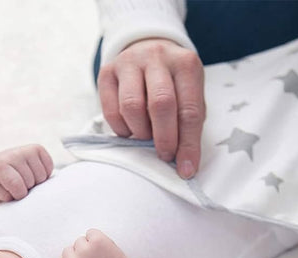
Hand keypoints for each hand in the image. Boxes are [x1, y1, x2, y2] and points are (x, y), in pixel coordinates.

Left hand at [0, 144, 52, 201]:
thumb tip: (25, 194)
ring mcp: (27, 150)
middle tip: (19, 185)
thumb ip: (9, 197)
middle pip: (32, 181)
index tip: (13, 193)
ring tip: (26, 179)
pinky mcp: (38, 149)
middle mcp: (14, 154)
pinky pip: (49, 167)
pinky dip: (45, 173)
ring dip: (37, 182)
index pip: (17, 186)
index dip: (19, 195)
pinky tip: (34, 172)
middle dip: (28, 188)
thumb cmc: (0, 185)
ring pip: (42, 176)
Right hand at [98, 38, 204, 178]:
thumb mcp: (190, 97)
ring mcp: (130, 62)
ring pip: (132, 107)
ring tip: (147, 136)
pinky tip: (131, 129)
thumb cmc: (173, 84)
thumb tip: (184, 163)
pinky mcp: (107, 72)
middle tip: (165, 155)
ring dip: (141, 132)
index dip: (188, 144)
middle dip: (164, 138)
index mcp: (186, 65)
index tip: (186, 169)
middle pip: (161, 104)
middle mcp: (157, 57)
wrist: (147, 49)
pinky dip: (122, 129)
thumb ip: (188, 125)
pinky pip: (111, 110)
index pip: (190, 110)